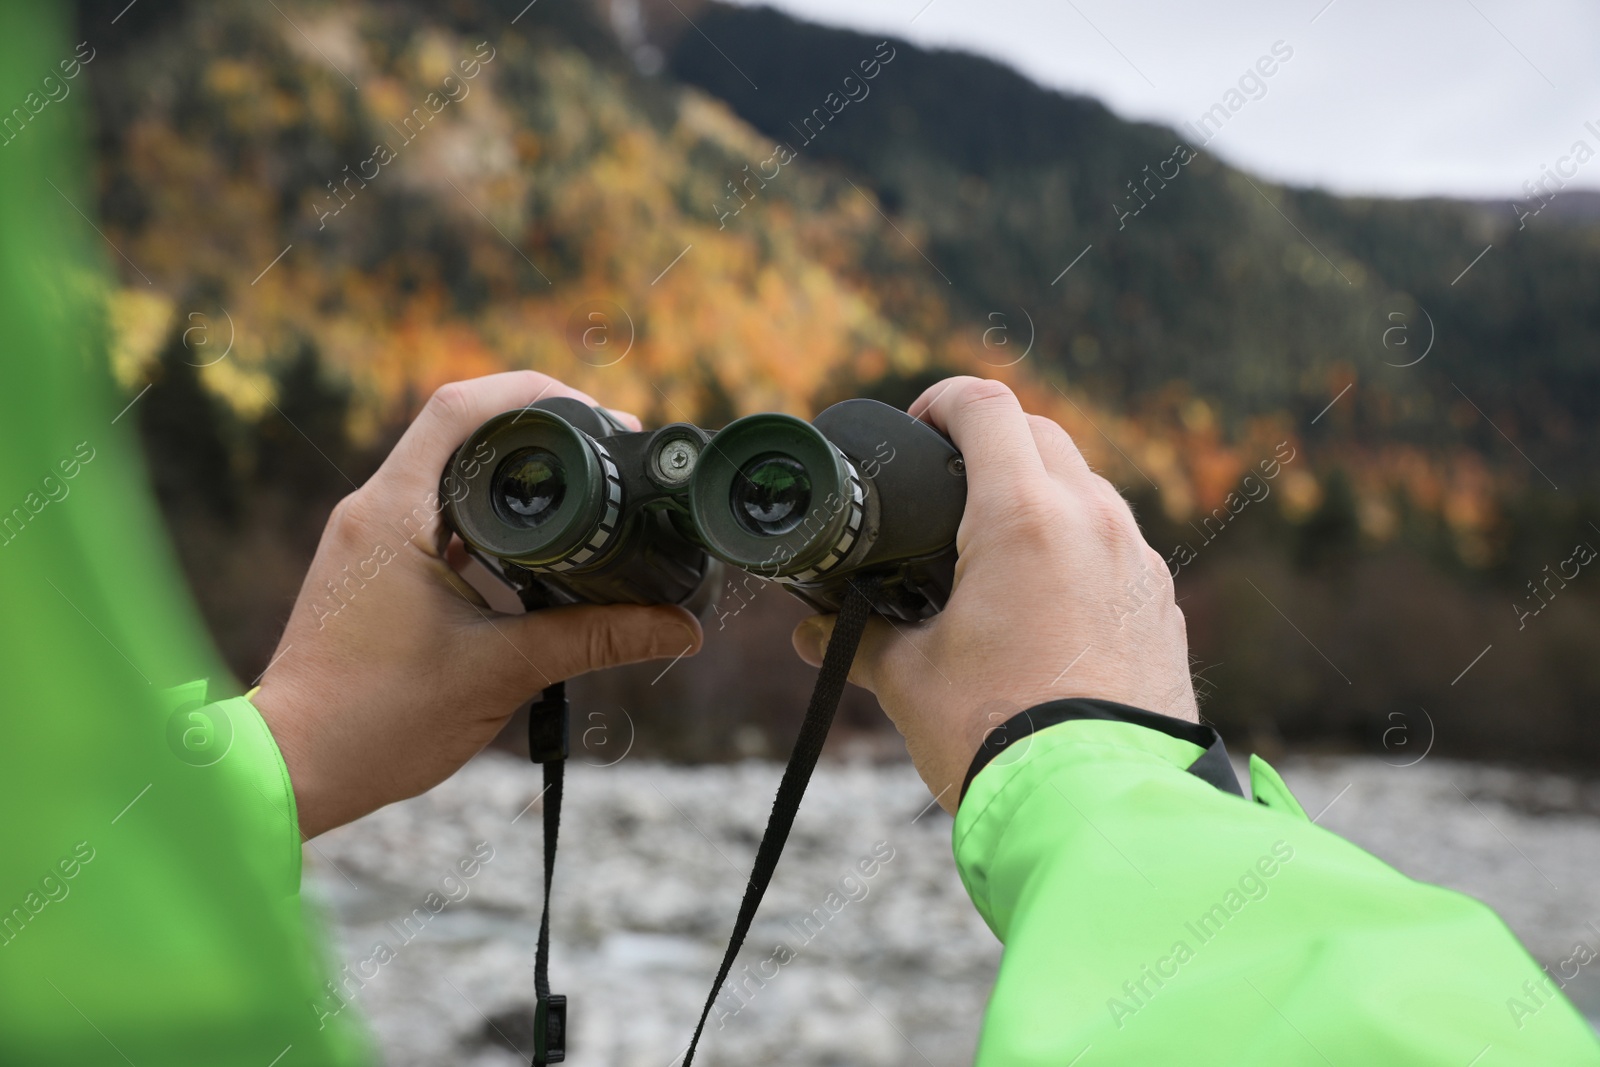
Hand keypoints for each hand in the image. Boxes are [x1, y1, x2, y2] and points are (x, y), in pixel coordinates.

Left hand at [253, 371, 702, 836]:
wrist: (294, 769)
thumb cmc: (377, 720)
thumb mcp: (502, 672)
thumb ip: (595, 641)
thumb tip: (680, 627)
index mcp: (393, 512)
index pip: (459, 408)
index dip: (536, 394)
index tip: (601, 416)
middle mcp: (374, 509)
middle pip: (463, 430)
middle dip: (539, 430)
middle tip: (608, 450)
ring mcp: (369, 537)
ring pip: (450, 473)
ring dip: (513, 474)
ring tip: (584, 493)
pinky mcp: (375, 568)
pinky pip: (438, 515)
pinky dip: (489, 518)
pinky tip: (537, 550)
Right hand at [792, 376, 1195, 812]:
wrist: (1094, 814)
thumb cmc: (996, 739)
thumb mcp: (909, 680)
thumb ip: (859, 638)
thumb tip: (812, 634)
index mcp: (1024, 517)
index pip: (986, 406)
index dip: (941, 401)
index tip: (916, 427)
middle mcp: (1093, 521)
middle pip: (1041, 434)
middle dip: (990, 442)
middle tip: (944, 484)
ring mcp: (1138, 561)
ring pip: (1086, 487)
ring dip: (1038, 494)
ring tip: (989, 552)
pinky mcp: (1161, 606)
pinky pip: (1116, 545)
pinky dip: (1076, 548)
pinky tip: (1042, 604)